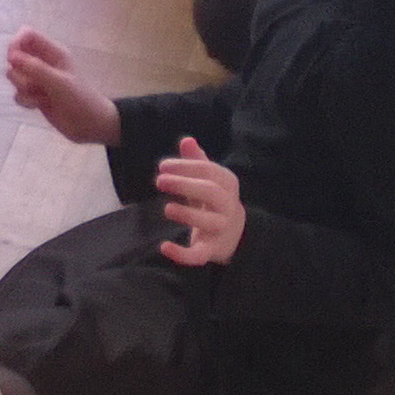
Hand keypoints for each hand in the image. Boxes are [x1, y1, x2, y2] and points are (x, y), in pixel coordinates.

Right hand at [4, 27, 119, 148]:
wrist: (90, 125)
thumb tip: (11, 56)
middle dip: (19, 72)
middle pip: (16, 57)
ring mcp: (38, 80)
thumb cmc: (79, 99)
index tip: (12, 59)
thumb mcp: (59, 82)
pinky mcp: (35, 95)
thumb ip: (36, 69)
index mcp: (53, 53)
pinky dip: (25, 100)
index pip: (27, 35)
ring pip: (15, 76)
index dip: (16, 43)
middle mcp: (44, 63)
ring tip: (40, 96)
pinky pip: (18, 93)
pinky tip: (38, 106)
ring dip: (23, 88)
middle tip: (33, 83)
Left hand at [155, 133, 246, 267]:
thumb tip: (187, 140)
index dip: (185, 166)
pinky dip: (182, 254)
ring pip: (209, 221)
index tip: (163, 166)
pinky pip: (199, 255)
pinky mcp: (212, 250)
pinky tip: (164, 247)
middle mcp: (229, 206)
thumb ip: (197, 161)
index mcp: (228, 184)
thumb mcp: (207, 180)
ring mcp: (222, 228)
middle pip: (211, 192)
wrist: (235, 235)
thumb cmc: (215, 201)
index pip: (208, 170)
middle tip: (159, 180)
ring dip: (186, 214)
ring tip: (166, 208)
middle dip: (184, 184)